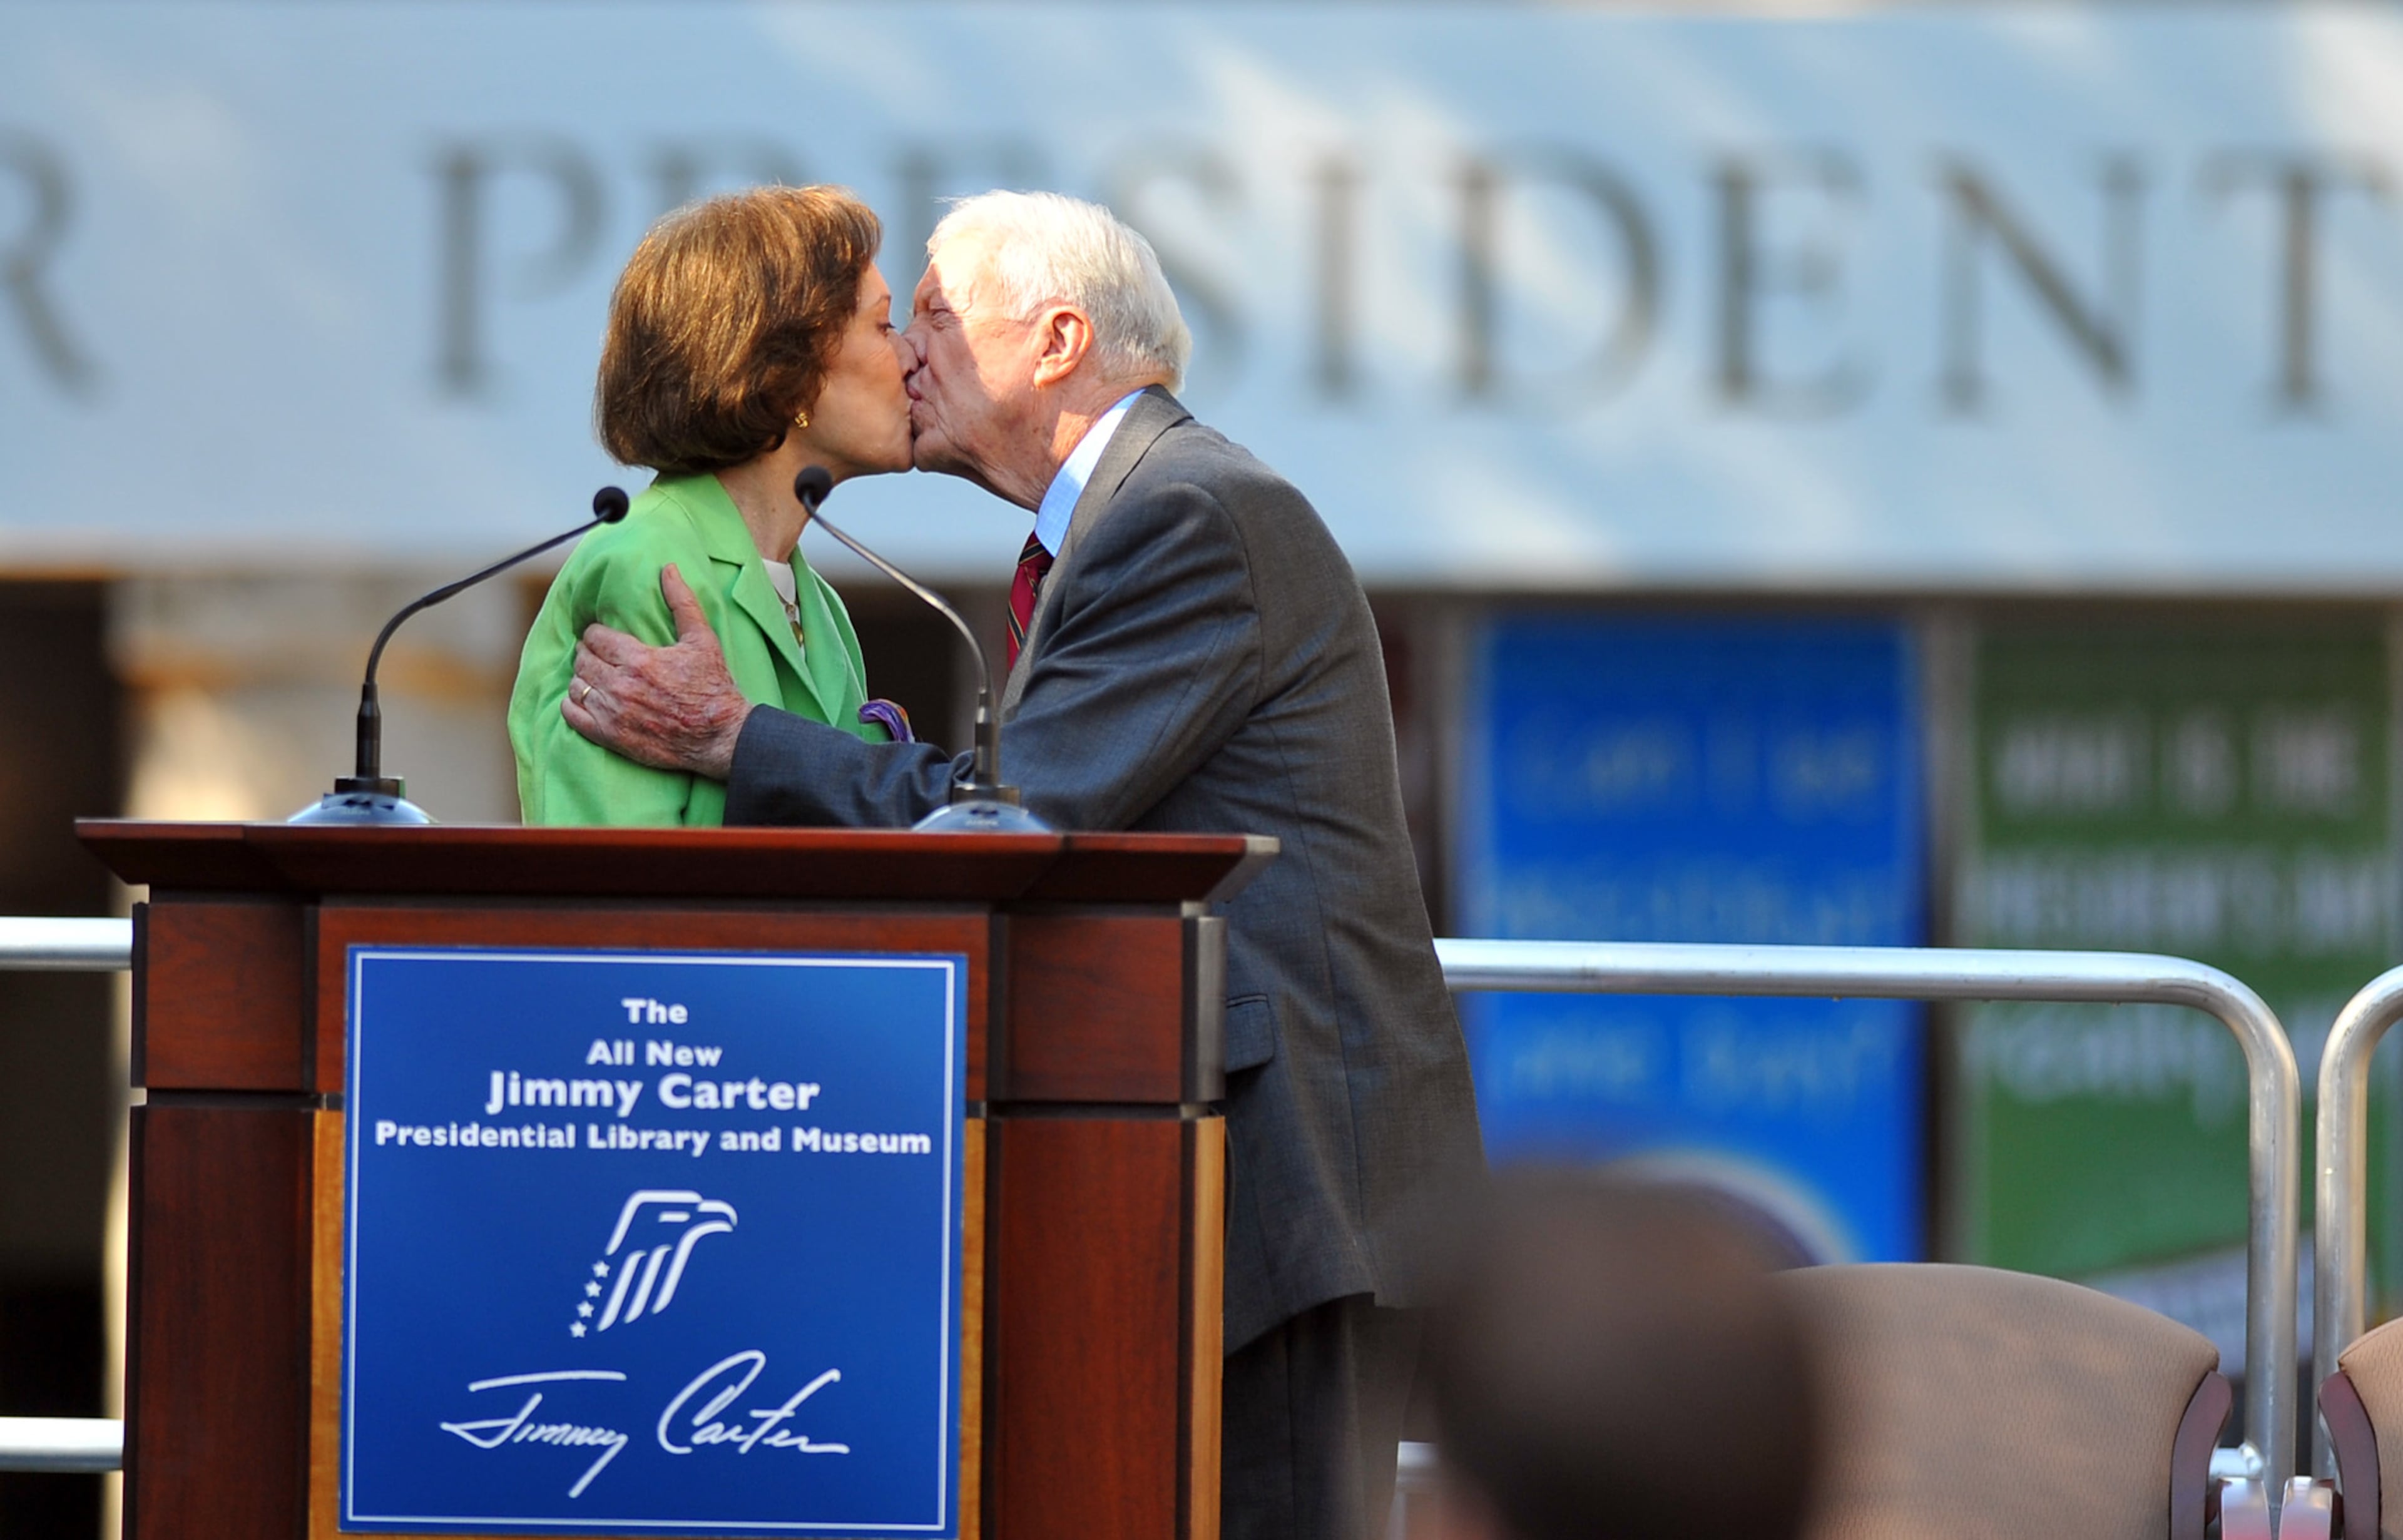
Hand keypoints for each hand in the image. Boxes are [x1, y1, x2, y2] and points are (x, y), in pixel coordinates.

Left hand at [564, 564, 750, 780]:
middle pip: (583, 659)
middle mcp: (621, 685)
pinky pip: (572, 715)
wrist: (721, 737)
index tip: (603, 637)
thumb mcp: (702, 640)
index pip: (595, 636)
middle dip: (588, 653)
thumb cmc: (714, 687)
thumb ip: (682, 602)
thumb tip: (668, 569)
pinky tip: (585, 699)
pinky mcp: (611, 737)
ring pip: (576, 686)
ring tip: (595, 677)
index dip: (597, 633)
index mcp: (639, 659)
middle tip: (599, 655)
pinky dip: (572, 704)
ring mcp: (613, 713)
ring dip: (582, 678)